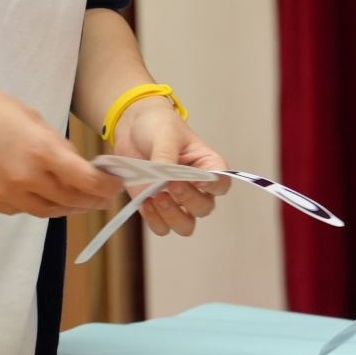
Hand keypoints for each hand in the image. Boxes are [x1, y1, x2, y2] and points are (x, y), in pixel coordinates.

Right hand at [0, 76, 122, 216]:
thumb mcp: (33, 117)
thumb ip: (58, 145)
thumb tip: (77, 165)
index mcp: (41, 152)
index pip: (86, 181)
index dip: (106, 187)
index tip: (115, 185)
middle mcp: (24, 178)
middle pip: (71, 201)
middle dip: (91, 200)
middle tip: (102, 195)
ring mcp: (4, 193)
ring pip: (47, 212)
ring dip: (67, 207)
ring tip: (78, 199)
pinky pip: (22, 210)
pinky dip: (37, 205)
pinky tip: (42, 194)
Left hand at [111, 98, 231, 236]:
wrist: (133, 129)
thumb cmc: (158, 126)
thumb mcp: (165, 134)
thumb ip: (166, 156)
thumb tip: (162, 179)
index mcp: (207, 165)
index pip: (223, 183)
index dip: (215, 186)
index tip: (200, 180)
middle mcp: (196, 188)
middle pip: (204, 208)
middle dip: (188, 199)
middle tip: (171, 184)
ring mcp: (177, 201)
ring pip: (185, 225)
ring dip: (172, 216)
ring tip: (156, 197)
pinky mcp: (156, 208)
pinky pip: (161, 227)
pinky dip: (154, 220)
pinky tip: (145, 202)